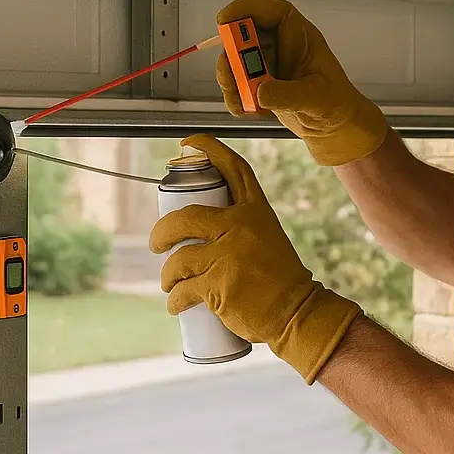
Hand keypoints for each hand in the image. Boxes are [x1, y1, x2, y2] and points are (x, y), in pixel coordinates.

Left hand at [149, 134, 361, 384]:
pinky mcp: (218, 285)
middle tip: (157, 244)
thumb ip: (239, 226)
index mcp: (255, 210)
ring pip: (178, 259)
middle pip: (185, 217)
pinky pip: (182, 289)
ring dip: (168, 275)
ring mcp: (228, 255)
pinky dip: (174, 300)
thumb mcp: (267, 237)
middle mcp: (240, 226)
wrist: (296, 311)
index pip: (233, 168)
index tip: (188, 142)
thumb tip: (197, 228)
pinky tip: (176, 304)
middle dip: (162, 232)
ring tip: (170, 284)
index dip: (209, 149)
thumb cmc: (280, 278)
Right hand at [215, 0, 389, 165]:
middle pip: (246, 35)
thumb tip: (260, 91)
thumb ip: (287, 94)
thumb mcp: (316, 98)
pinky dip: (237, 99)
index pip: (273, 12)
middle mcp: (281, 46)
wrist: (334, 128)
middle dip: (232, 54)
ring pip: (236, 61)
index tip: (223, 19)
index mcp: (300, 37)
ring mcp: (268, 65)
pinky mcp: (259, 84)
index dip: (246, 9)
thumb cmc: (336, 104)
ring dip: (232, 81)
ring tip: (244, 101)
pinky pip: (237, 85)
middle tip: (230, 73)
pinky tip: (252, 111)